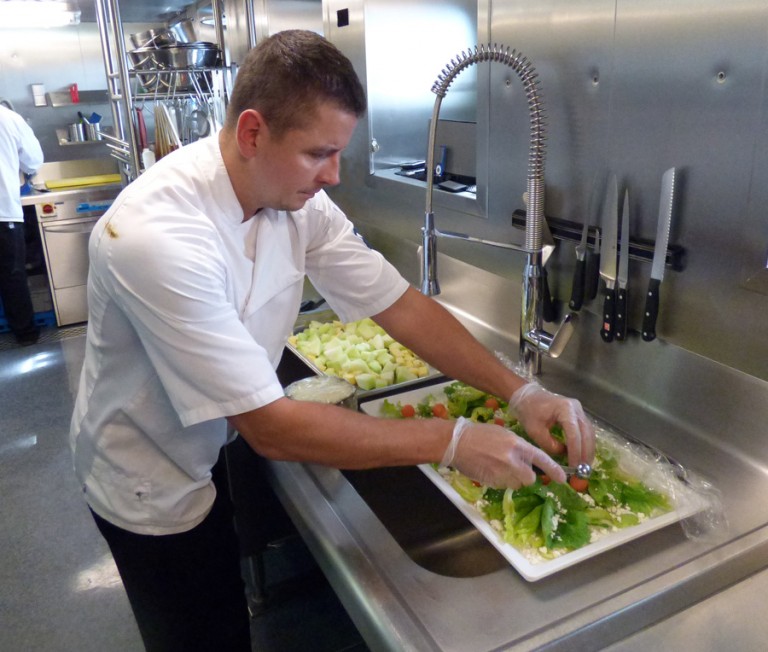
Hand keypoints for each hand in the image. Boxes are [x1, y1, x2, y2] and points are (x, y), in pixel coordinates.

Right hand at [440, 417, 566, 487]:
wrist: (456, 442)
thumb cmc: (479, 434)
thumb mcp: (503, 435)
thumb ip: (518, 448)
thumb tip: (529, 461)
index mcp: (517, 445)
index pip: (542, 459)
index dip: (554, 470)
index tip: (563, 479)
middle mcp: (512, 460)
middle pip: (530, 478)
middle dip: (526, 476)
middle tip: (516, 469)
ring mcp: (502, 473)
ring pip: (517, 484)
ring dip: (512, 480)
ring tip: (498, 468)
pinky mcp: (492, 482)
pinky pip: (503, 486)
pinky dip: (500, 481)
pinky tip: (490, 470)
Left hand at [508, 383, 594, 466]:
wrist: (527, 397)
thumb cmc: (529, 411)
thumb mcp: (535, 430)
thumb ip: (549, 444)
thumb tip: (564, 454)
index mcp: (565, 409)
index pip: (574, 433)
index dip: (575, 452)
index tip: (574, 467)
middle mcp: (576, 408)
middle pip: (586, 433)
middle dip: (585, 453)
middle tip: (583, 470)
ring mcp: (579, 410)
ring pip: (589, 432)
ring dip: (588, 450)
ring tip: (584, 466)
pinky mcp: (578, 414)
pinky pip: (585, 431)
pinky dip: (585, 444)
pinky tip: (582, 456)